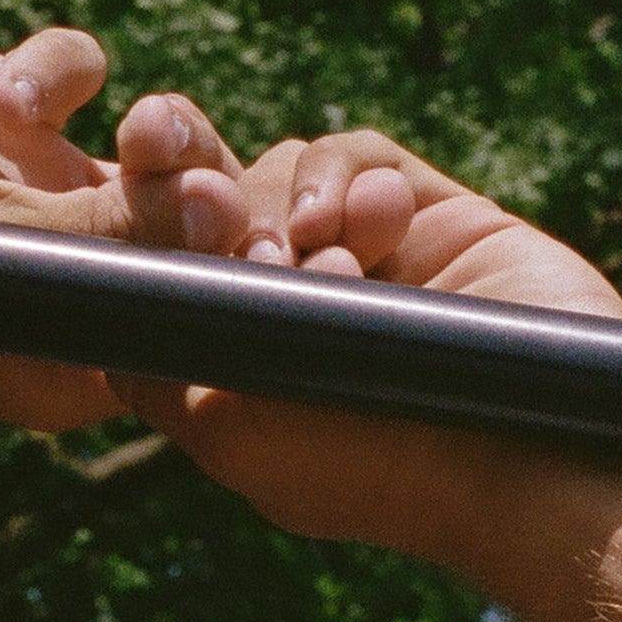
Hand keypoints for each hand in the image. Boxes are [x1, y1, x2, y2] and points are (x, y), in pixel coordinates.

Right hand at [0, 32, 251, 428]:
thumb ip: (97, 232)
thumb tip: (212, 212)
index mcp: (69, 356)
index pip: (190, 318)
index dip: (231, 267)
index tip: (231, 226)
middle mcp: (68, 278)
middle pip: (193, 226)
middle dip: (204, 182)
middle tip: (170, 155)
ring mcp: (44, 194)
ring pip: (159, 145)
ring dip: (165, 122)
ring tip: (138, 122)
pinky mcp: (10, 116)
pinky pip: (80, 72)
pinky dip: (60, 68)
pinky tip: (7, 89)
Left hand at [117, 127, 621, 559]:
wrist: (516, 459)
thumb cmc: (364, 465)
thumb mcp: (230, 429)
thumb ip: (157, 363)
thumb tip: (104, 294)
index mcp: (233, 363)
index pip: (162, 267)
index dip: (148, 221)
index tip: (153, 198)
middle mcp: (287, 307)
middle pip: (211, 202)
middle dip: (199, 185)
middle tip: (201, 188)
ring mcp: (359, 257)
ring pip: (280, 169)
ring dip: (288, 200)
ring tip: (333, 262)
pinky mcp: (427, 217)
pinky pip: (358, 156)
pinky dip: (348, 176)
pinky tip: (374, 225)